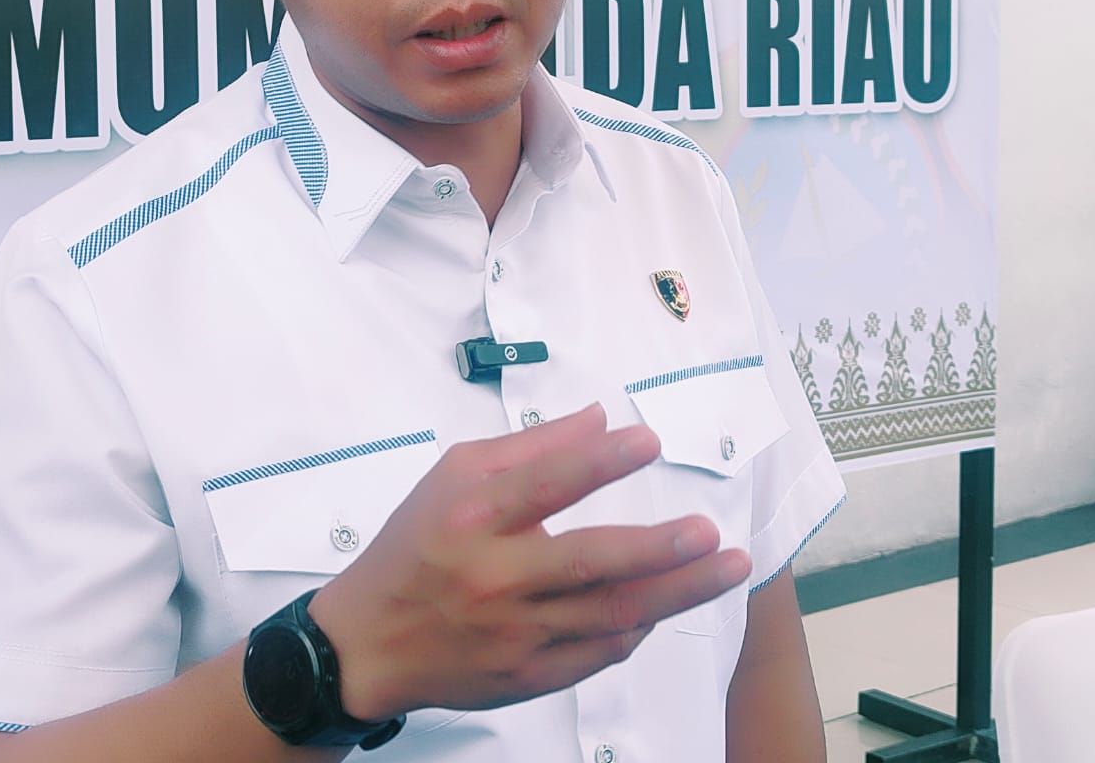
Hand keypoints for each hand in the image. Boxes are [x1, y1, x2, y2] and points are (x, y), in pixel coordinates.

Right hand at [307, 403, 750, 721]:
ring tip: (725, 566)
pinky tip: (668, 603)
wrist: (369, 644)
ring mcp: (514, 633)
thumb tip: (599, 419)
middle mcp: (494, 577)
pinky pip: (598, 652)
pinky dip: (637, 626)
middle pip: (588, 562)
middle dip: (657, 547)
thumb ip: (528, 449)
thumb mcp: (453, 478)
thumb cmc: (416, 546)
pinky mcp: (528, 675)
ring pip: (609, 614)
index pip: (541, 486)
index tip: (647, 440)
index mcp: (470, 519)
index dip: (596, 461)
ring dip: (674, 591)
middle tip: (708, 531)